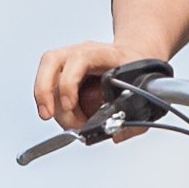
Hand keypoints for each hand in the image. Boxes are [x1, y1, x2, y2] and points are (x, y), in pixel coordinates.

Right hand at [32, 37, 154, 134]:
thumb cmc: (138, 71)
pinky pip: (47, 84)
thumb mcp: (144, 92)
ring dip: (46, 101)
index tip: (69, 105)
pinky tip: (64, 117)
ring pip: (45, 73)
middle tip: (48, 115)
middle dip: (44, 91)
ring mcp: (70, 59)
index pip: (79, 59)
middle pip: (51, 61)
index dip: (69, 82)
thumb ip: (134, 117)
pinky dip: (50, 103)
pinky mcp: (62, 71)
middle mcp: (82, 52)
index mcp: (104, 53)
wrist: (136, 57)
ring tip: (69, 123)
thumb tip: (115, 135)